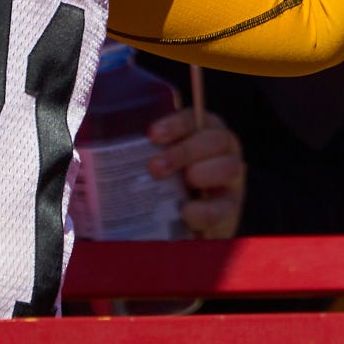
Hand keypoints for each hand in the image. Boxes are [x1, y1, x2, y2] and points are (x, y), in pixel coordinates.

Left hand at [144, 106, 243, 240]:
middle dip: (184, 151)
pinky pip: (225, 206)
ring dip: (203, 172)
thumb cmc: (169, 184)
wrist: (187, 225)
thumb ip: (149, 153)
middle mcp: (224, 149)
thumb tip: (111, 156)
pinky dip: (205, 209)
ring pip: (229, 166)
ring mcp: (232, 179)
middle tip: (155, 167)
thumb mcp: (160, 163)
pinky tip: (187, 212)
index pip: (194, 118)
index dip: (176, 124)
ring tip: (184, 183)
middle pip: (215, 139)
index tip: (152, 134)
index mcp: (204, 130)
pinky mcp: (232, 208)